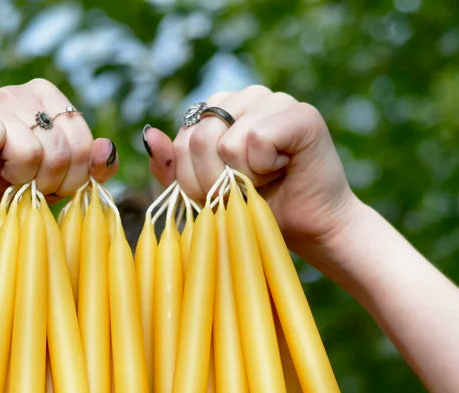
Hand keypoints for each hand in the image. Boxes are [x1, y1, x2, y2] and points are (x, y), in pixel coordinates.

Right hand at [0, 79, 118, 238]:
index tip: (52, 183)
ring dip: (23, 177)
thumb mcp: (66, 181)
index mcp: (52, 98)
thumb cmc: (20, 188)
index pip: (83, 142)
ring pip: (32, 150)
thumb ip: (95, 167)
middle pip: (61, 148)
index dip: (73, 177)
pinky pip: (1, 141)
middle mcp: (25, 91)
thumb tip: (107, 148)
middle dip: (49, 180)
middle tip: (29, 182)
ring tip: (10, 174)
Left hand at [144, 86, 360, 268]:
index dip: (193, 180)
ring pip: (226, 142)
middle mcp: (247, 96)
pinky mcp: (301, 114)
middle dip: (214, 182)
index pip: (182, 140)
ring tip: (266, 180)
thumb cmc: (256, 213)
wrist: (308, 230)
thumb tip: (149, 134)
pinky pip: (256, 139)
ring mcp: (275, 99)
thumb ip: (172, 168)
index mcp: (220, 110)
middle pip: (199, 139)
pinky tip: (283, 169)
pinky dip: (265, 167)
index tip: (221, 194)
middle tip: (244, 191)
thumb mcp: (203, 193)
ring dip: (242, 179)